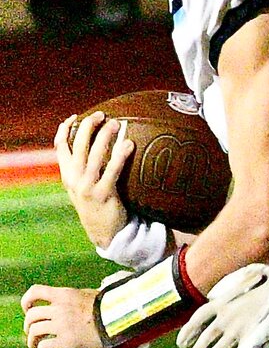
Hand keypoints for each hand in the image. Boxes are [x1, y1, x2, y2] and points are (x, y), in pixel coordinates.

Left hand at [21, 285, 103, 347]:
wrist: (123, 325)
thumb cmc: (111, 311)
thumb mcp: (92, 297)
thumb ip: (76, 299)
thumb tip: (72, 301)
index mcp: (65, 295)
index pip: (35, 292)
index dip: (27, 301)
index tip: (28, 310)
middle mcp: (60, 309)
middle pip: (32, 316)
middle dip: (29, 326)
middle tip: (34, 335)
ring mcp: (62, 326)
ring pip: (34, 332)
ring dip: (32, 341)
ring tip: (38, 347)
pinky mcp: (66, 342)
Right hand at [56, 112, 134, 249]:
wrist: (104, 233)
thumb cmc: (98, 206)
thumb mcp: (84, 186)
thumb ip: (84, 168)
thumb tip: (98, 144)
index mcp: (67, 175)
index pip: (60, 146)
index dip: (65, 129)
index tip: (76, 116)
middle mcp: (74, 179)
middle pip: (78, 146)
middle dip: (88, 126)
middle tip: (102, 114)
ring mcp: (87, 187)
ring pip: (93, 155)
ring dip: (104, 136)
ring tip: (116, 123)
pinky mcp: (104, 195)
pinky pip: (112, 171)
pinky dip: (119, 156)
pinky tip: (129, 145)